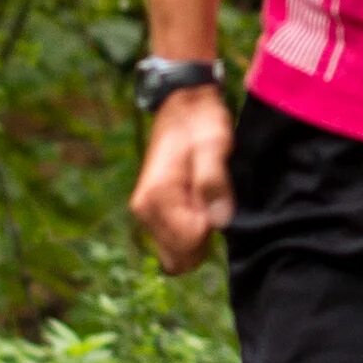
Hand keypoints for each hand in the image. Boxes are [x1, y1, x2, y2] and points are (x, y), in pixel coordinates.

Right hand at [129, 88, 233, 274]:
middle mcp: (144, 210)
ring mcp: (147, 213)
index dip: (211, 229)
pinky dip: (193, 229)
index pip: (187, 246)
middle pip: (180, 258)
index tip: (216, 200)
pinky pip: (176, 240)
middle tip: (213, 201)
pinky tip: (202, 201)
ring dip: (199, 234)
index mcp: (157, 198)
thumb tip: (218, 221)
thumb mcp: (214, 145)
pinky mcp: (154, 212)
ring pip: (178, 253)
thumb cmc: (201, 123)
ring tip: (208, 196)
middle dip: (203, 239)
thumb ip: (213, 181)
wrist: (184, 105)